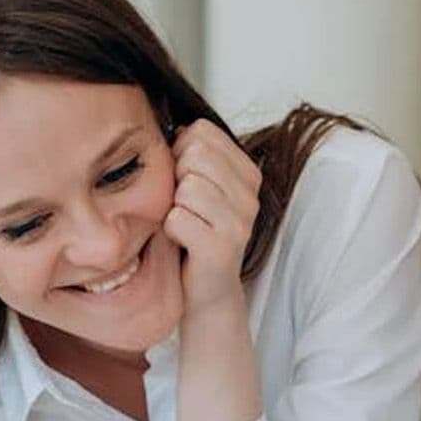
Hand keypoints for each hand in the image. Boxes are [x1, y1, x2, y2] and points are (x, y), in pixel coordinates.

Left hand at [164, 119, 261, 318]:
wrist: (206, 293)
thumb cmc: (195, 235)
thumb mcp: (200, 189)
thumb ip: (194, 155)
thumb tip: (178, 127)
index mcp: (248, 174)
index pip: (203, 132)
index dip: (181, 152)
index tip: (184, 180)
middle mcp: (251, 196)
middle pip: (195, 155)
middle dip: (176, 178)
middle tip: (182, 206)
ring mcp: (240, 223)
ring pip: (186, 186)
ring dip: (173, 206)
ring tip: (184, 224)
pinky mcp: (221, 248)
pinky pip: (177, 218)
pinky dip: (169, 230)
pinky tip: (181, 242)